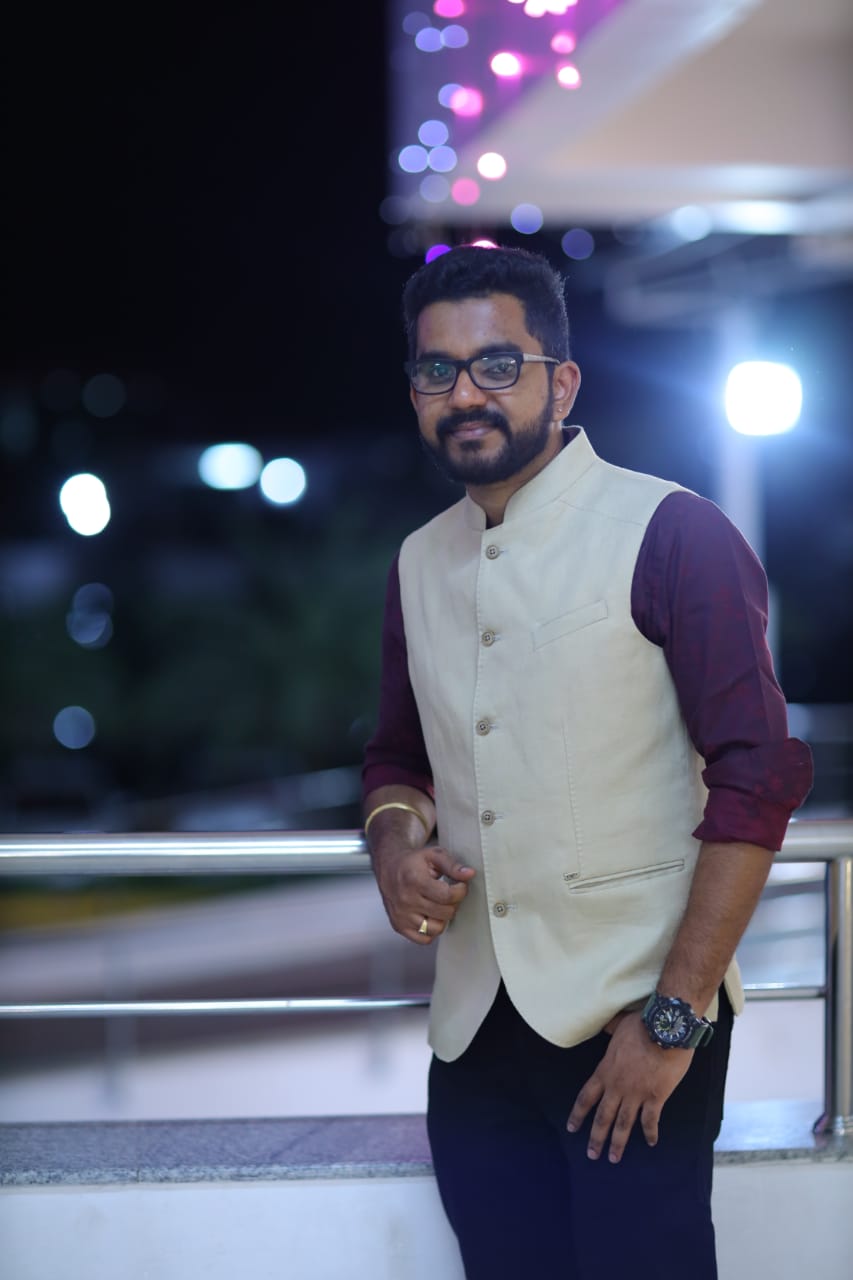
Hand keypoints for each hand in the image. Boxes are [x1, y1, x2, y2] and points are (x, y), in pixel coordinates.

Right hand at [373, 842, 474, 944]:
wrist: (389, 867)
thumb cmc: (412, 862)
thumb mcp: (433, 855)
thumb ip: (452, 865)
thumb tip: (469, 874)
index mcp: (414, 881)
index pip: (448, 896)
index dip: (461, 891)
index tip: (460, 885)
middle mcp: (406, 900)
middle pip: (445, 913)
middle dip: (453, 903)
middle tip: (449, 894)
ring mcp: (401, 916)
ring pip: (436, 929)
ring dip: (443, 918)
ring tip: (439, 905)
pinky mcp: (399, 926)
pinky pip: (424, 939)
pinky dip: (431, 930)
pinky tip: (429, 915)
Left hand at [566, 1012, 693, 1163]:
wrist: (665, 1030)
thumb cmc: (641, 1025)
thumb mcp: (618, 1025)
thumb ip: (609, 1029)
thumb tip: (604, 1024)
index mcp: (604, 1071)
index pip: (586, 1097)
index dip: (578, 1114)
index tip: (572, 1128)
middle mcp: (617, 1087)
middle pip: (602, 1117)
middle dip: (596, 1138)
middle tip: (592, 1155)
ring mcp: (636, 1094)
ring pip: (623, 1124)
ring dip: (618, 1142)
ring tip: (613, 1158)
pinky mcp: (655, 1098)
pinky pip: (650, 1121)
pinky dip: (650, 1133)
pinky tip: (651, 1143)